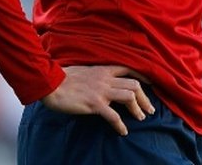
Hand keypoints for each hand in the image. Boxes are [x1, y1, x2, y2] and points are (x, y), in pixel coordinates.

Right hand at [41, 65, 155, 135]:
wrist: (50, 83)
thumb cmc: (63, 77)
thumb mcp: (84, 70)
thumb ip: (96, 74)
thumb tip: (101, 80)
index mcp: (104, 70)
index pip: (130, 69)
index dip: (143, 77)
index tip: (151, 84)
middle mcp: (106, 79)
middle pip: (135, 85)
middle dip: (145, 98)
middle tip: (150, 109)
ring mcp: (101, 91)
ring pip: (129, 97)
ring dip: (138, 109)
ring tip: (141, 118)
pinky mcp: (94, 104)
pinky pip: (113, 115)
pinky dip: (121, 125)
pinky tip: (123, 131)